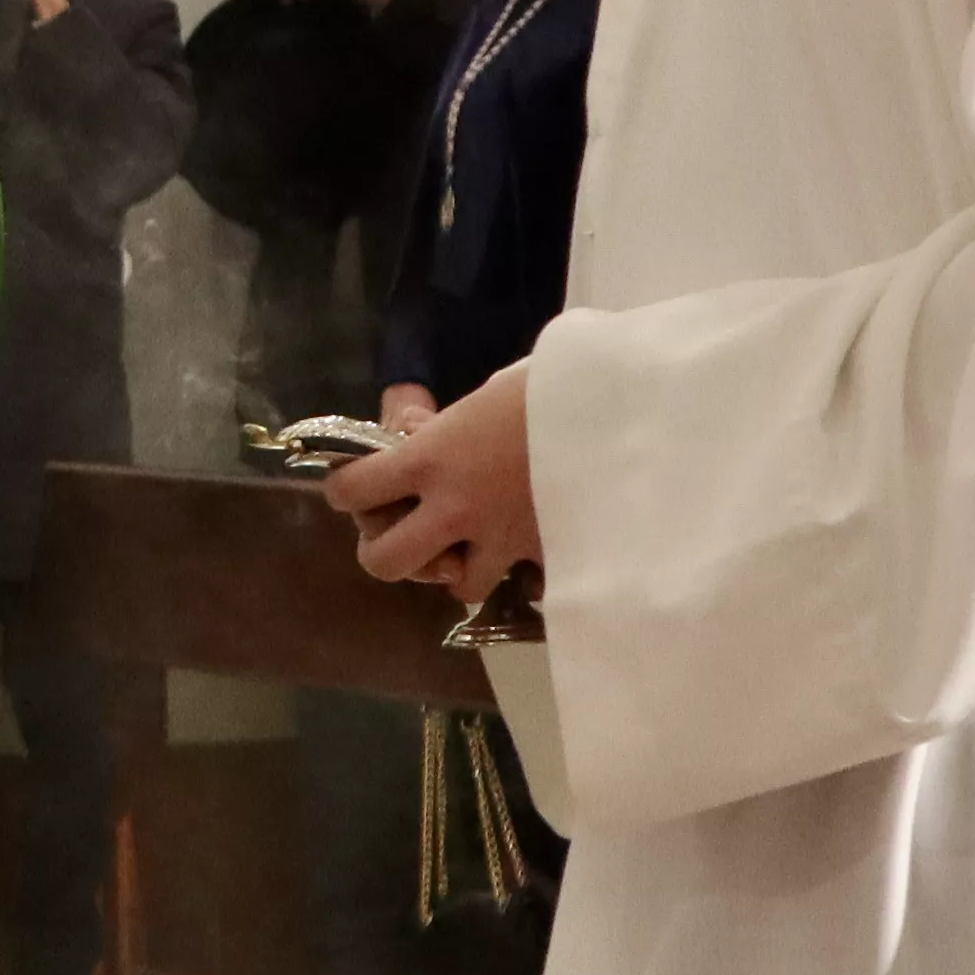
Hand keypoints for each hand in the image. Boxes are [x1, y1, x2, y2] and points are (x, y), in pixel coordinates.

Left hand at [328, 368, 538, 605]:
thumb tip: (410, 425)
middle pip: (384, 563)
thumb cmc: (559, 385)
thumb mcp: (491, 390)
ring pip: (456, 588)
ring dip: (458, 570)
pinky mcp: (548, 559)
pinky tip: (530, 555)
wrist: (628, 412)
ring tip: (473, 545)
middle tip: (405, 532)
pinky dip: (524, 579)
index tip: (356, 484)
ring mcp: (502, 542)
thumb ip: (444, 420)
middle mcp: (456, 509)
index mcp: (432, 458)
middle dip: (386, 552)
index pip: (352, 491)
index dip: (345, 490)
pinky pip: (524, 590)